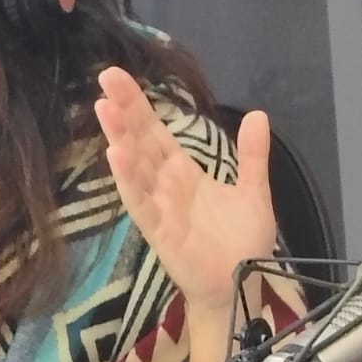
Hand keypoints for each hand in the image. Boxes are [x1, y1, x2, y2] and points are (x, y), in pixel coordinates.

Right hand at [95, 67, 274, 317]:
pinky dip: (129, 180)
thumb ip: (252, 155)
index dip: (139, 106)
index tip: (118, 76)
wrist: (243, 285)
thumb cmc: (243, 242)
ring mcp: (159, 208)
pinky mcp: (160, 232)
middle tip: (106, 77)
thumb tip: (257, 114)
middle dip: (124, 111)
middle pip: (141, 142)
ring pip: (135, 168)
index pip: (156, 132)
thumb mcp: (253, 191)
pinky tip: (116, 155)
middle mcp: (165, 186)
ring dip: (120, 138)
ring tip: (105, 108)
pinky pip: (141, 203)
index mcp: (184, 173)